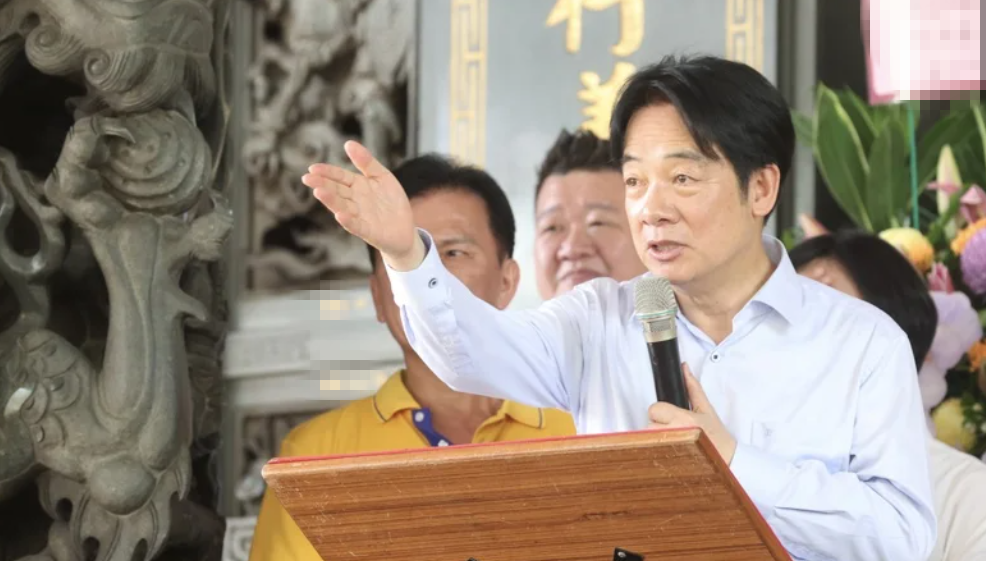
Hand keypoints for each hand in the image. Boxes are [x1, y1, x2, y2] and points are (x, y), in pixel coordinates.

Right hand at [302, 141, 422, 269]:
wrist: (405, 229)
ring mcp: (360, 216)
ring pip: (342, 207)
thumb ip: (366, 162)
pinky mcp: (368, 231)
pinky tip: (340, 215)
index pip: (339, 177)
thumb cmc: (391, 202)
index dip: (327, 172)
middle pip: (337, 191)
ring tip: (318, 192)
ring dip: (331, 200)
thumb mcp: (382, 176)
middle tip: (307, 178)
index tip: (313, 168)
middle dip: (322, 184)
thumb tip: (348, 143)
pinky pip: (357, 226)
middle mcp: (355, 201)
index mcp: (357, 186)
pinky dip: (348, 221)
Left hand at [648, 364, 736, 463]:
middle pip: (648, 424)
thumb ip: (692, 388)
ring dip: (656, 439)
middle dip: (657, 426)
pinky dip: (657, 452)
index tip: (670, 417)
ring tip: (674, 442)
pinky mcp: (667, 464)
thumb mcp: (706, 409)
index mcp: (684, 419)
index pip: (654, 409)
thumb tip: (684, 368)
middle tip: (673, 430)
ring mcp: (671, 451)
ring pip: (647, 440)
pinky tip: (671, 453)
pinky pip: (651, 453)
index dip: (660, 412)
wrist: (728, 462)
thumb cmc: (718, 437)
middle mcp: (675, 434)